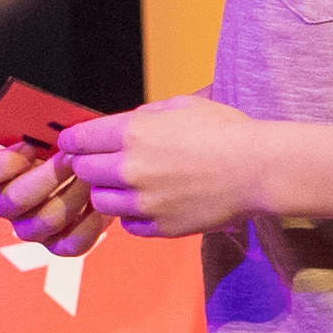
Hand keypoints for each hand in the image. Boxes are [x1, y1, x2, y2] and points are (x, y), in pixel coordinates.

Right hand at [0, 135, 100, 256]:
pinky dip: (90, 222)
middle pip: (11, 200)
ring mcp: (30, 228)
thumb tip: (51, 125)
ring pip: (44, 220)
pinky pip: (71, 243)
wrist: (94, 164)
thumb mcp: (50, 127)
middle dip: (46, 177)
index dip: (2, 163)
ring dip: (72, 195)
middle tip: (73, 158)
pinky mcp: (59, 244)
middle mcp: (5, 204)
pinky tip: (101, 201)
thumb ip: (42, 126)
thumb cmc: (66, 141)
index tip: (28, 146)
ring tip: (92, 175)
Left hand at [58, 91, 270, 238]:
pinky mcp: (160, 226)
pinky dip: (133, 216)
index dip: (73, 142)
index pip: (79, 140)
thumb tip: (122, 125)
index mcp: (133, 133)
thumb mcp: (181, 106)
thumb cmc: (225, 131)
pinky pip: (128, 225)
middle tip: (105, 164)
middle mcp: (131, 168)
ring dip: (109, 192)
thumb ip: (144, 115)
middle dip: (90, 166)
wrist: (259, 169)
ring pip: (101, 201)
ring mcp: (144, 201)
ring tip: (131, 185)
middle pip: (84, 172)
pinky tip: (151, 203)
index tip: (73, 144)